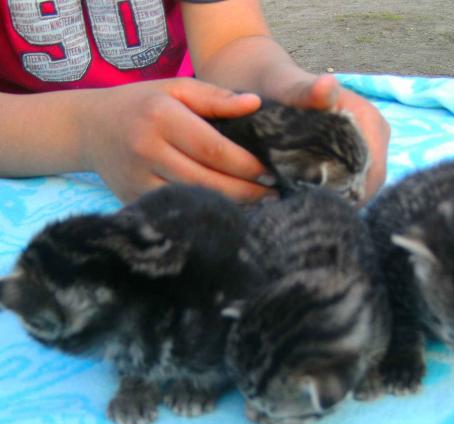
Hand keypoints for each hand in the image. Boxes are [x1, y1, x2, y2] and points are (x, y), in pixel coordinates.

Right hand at [78, 78, 274, 202]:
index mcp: (161, 117)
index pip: (213, 148)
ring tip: (260, 205)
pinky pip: (177, 211)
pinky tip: (229, 212)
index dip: (245, 165)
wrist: (89, 128)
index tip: (271, 172)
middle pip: (206, 180)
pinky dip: (205, 213)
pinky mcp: (133, 200)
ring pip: (193, 200)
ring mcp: (137, 180)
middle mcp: (146, 150)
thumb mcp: (176, 89)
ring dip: (231, 206)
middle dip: (245, 191)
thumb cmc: (142, 104)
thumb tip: (255, 104)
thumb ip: (216, 97)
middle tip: (274, 194)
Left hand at [284, 74, 389, 202]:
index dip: (353, 195)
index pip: (374, 171)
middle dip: (346, 200)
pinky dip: (336, 193)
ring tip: (311, 208)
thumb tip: (328, 84)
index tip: (322, 207)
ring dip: (340, 198)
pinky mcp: (358, 155)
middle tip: (313, 212)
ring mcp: (369, 146)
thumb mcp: (289, 90)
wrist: (274, 84)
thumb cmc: (281, 87)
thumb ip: (305, 91)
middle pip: (370, 182)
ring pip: (362, 185)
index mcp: (371, 120)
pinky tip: (314, 200)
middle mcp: (376, 134)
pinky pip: (353, 182)